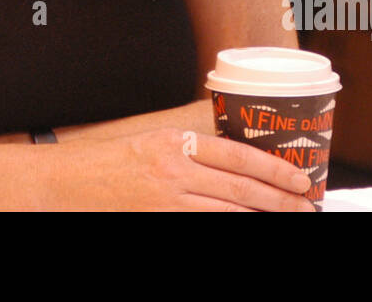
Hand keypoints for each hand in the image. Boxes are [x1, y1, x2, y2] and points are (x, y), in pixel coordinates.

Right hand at [52, 127, 316, 210]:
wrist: (64, 185)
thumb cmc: (109, 162)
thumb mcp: (152, 141)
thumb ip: (191, 149)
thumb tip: (237, 161)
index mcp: (175, 142)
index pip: (238, 156)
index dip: (275, 170)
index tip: (300, 180)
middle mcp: (174, 171)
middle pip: (241, 190)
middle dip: (280, 201)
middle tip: (307, 207)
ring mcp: (165, 203)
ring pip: (228, 214)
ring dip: (262, 219)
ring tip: (289, 219)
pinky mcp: (157, 222)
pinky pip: (203, 228)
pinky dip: (229, 229)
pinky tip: (247, 228)